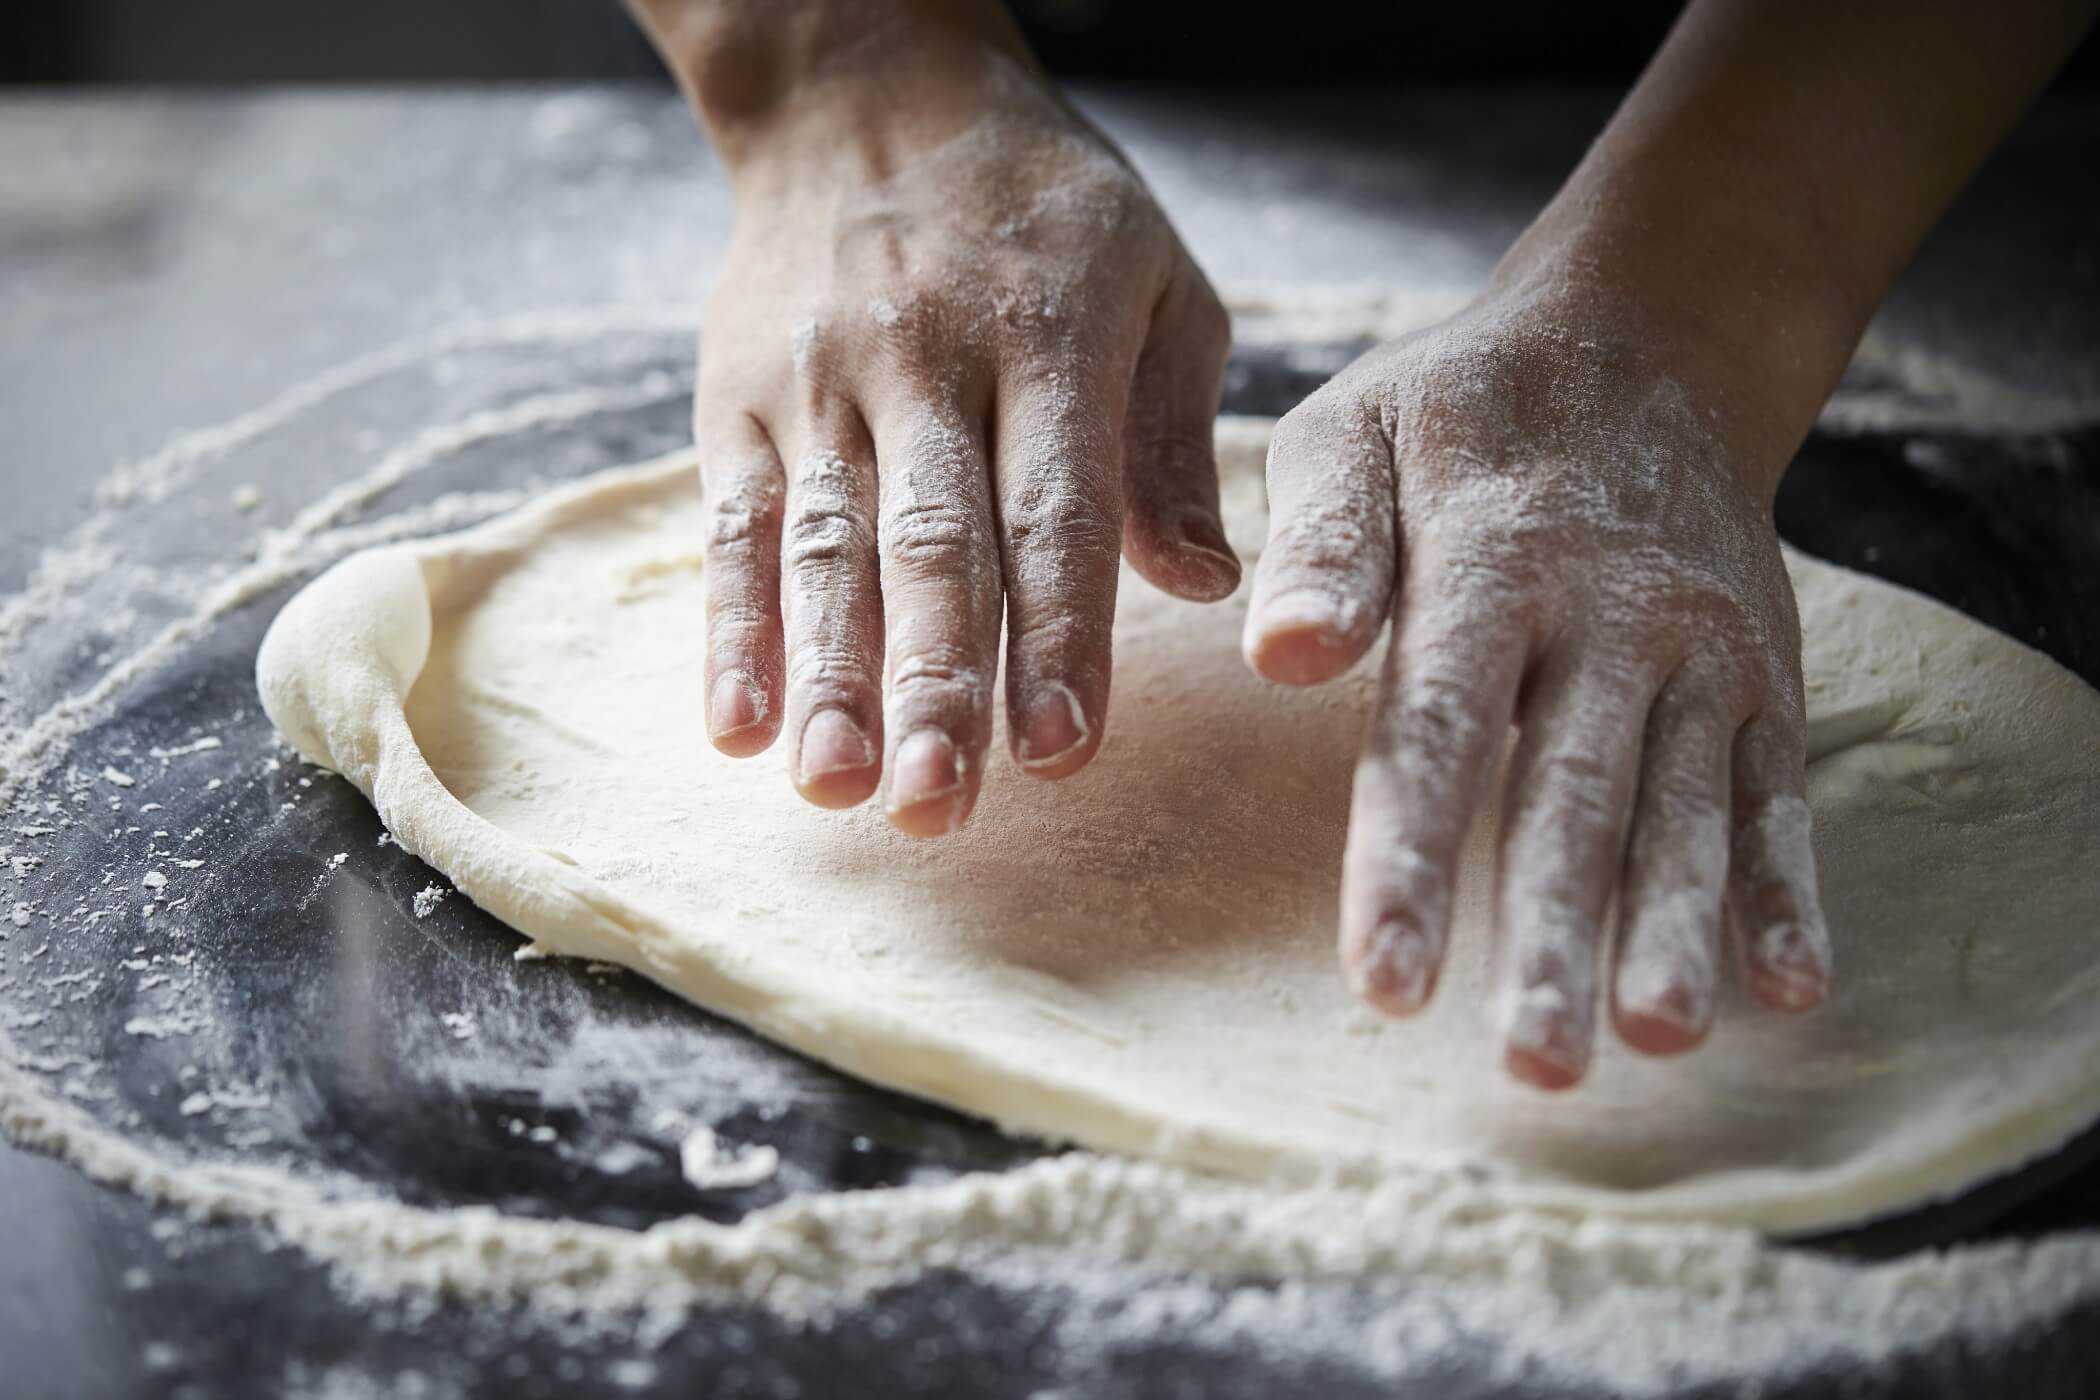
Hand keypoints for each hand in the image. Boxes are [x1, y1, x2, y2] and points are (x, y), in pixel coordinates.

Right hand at [685, 36, 1236, 836]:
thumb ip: (1172, 439)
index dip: (1058, 631)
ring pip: (825, 545)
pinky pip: (734, 522)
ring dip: (830, 676)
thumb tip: (1201, 585)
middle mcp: (925, 357)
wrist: (867, 90)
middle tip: (941, 809)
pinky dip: (731, 628)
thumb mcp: (1156, 283)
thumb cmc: (1043, 209)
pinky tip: (736, 728)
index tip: (1063, 746)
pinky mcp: (735, 395)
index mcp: (1049, 330)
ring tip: (838, 790)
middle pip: (933, 542)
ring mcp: (819, 379)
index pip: (1055, 506)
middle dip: (937, 682)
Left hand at [1244, 284, 1832, 1087]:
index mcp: (1490, 563)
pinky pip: (1778, 792)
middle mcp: (1610, 617)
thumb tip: (1277, 656)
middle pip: (1576, 792)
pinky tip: (1789, 989)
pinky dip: (1786, 886)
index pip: (1442, 728)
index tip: (1388, 984)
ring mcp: (1700, 652)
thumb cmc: (1461, 412)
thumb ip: (1324, 545)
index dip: (1415, 859)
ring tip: (1660, 1039)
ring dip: (1675, 927)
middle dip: (1556, 931)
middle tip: (1534, 1065)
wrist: (1648, 345)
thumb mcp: (1357, 430)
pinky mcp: (1763, 679)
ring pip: (1685, 806)